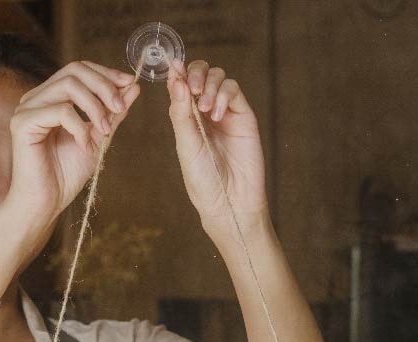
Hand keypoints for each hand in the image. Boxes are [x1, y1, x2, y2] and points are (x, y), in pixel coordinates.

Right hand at [1, 61, 140, 227]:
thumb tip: (133, 85)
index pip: (78, 69)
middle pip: (74, 70)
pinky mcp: (22, 123)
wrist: (47, 202)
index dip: (105, 73)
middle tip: (120, 109)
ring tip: (105, 131)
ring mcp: (27, 108)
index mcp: (51, 97)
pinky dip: (79, 126)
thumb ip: (113, 112)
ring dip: (95, 107)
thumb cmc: (67, 173)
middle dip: (104, 86)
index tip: (129, 83)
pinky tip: (85, 145)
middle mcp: (36, 98)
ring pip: (68, 86)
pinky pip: (60, 110)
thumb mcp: (99, 137)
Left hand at [166, 59, 269, 239]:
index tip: (173, 66)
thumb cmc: (202, 178)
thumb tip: (174, 78)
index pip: (181, 83)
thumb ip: (180, 111)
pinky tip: (216, 114)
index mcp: (186, 117)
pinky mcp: (244, 115)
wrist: (229, 200)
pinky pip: (234, 90)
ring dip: (209, 85)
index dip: (178, 72)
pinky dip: (223, 95)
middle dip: (195, 74)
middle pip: (201, 73)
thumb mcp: (185, 143)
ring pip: (219, 77)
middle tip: (192, 88)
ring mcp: (226, 112)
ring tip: (204, 108)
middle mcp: (205, 111)